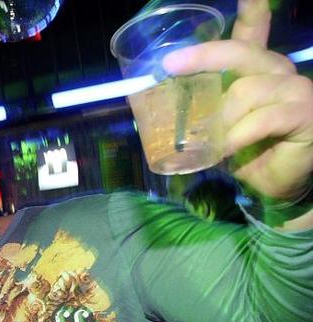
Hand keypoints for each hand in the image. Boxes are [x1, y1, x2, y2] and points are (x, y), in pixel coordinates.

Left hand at [163, 0, 312, 201]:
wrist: (272, 188)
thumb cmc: (243, 153)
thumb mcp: (213, 125)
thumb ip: (194, 107)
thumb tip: (141, 97)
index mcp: (257, 69)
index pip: (253, 31)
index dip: (251, 10)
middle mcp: (279, 72)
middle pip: (242, 53)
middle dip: (204, 56)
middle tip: (171, 67)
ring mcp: (296, 91)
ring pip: (247, 91)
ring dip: (219, 118)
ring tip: (205, 140)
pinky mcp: (304, 116)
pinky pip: (262, 120)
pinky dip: (237, 136)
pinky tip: (224, 149)